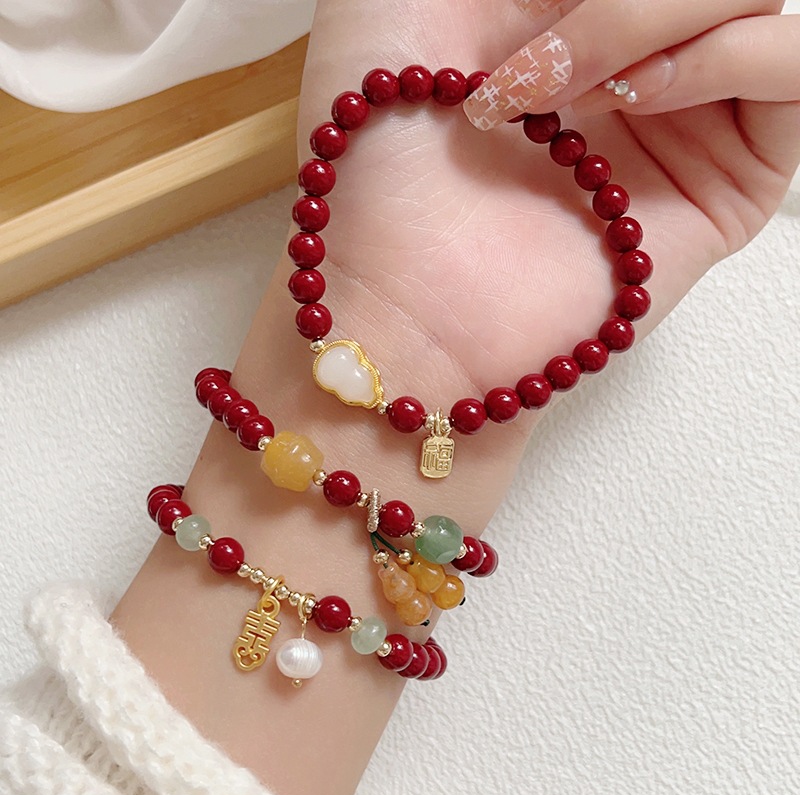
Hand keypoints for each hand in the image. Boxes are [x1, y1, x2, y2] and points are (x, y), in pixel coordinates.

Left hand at [299, 1, 797, 511]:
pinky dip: (723, 56)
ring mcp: (684, 122)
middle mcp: (630, 67)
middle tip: (534, 70)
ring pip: (753, 2)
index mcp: (560, 21)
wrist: (397, 292)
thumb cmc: (375, 153)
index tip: (521, 15)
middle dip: (617, 6)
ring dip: (654, 21)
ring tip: (565, 95)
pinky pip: (790, 69)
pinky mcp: (727, 182)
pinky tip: (635, 99)